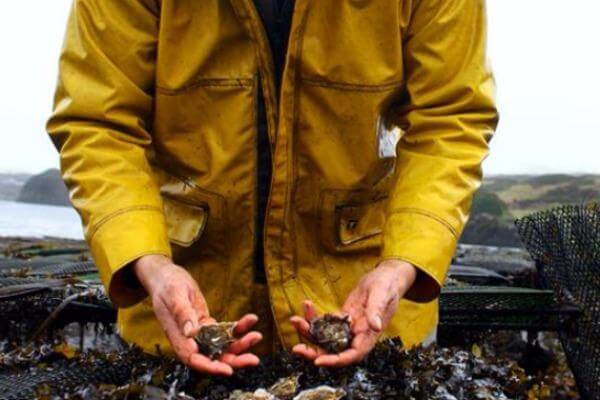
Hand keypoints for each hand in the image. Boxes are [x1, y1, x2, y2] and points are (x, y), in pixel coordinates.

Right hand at [133, 254, 261, 374]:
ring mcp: (200, 333)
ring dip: (240, 345)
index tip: (228, 370)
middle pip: (212, 357)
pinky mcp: (207, 325)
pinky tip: (250, 320)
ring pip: (222, 346)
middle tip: (253, 359)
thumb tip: (191, 333)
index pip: (194, 358)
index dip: (211, 367)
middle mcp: (189, 339)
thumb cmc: (167, 285)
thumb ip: (182, 314)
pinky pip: (225, 332)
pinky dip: (238, 328)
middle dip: (233, 360)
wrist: (166, 277)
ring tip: (256, 336)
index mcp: (178, 337)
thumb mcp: (173, 296)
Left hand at [290, 259, 416, 366]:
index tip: (318, 361)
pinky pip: (325, 323)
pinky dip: (314, 317)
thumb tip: (375, 326)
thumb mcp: (383, 295)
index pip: (352, 355)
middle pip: (334, 351)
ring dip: (309, 332)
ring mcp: (348, 328)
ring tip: (295, 320)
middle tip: (297, 349)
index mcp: (369, 335)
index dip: (335, 360)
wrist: (387, 277)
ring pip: (325, 338)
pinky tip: (306, 305)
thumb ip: (377, 310)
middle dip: (314, 352)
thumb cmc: (388, 285)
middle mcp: (357, 335)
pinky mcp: (342, 318)